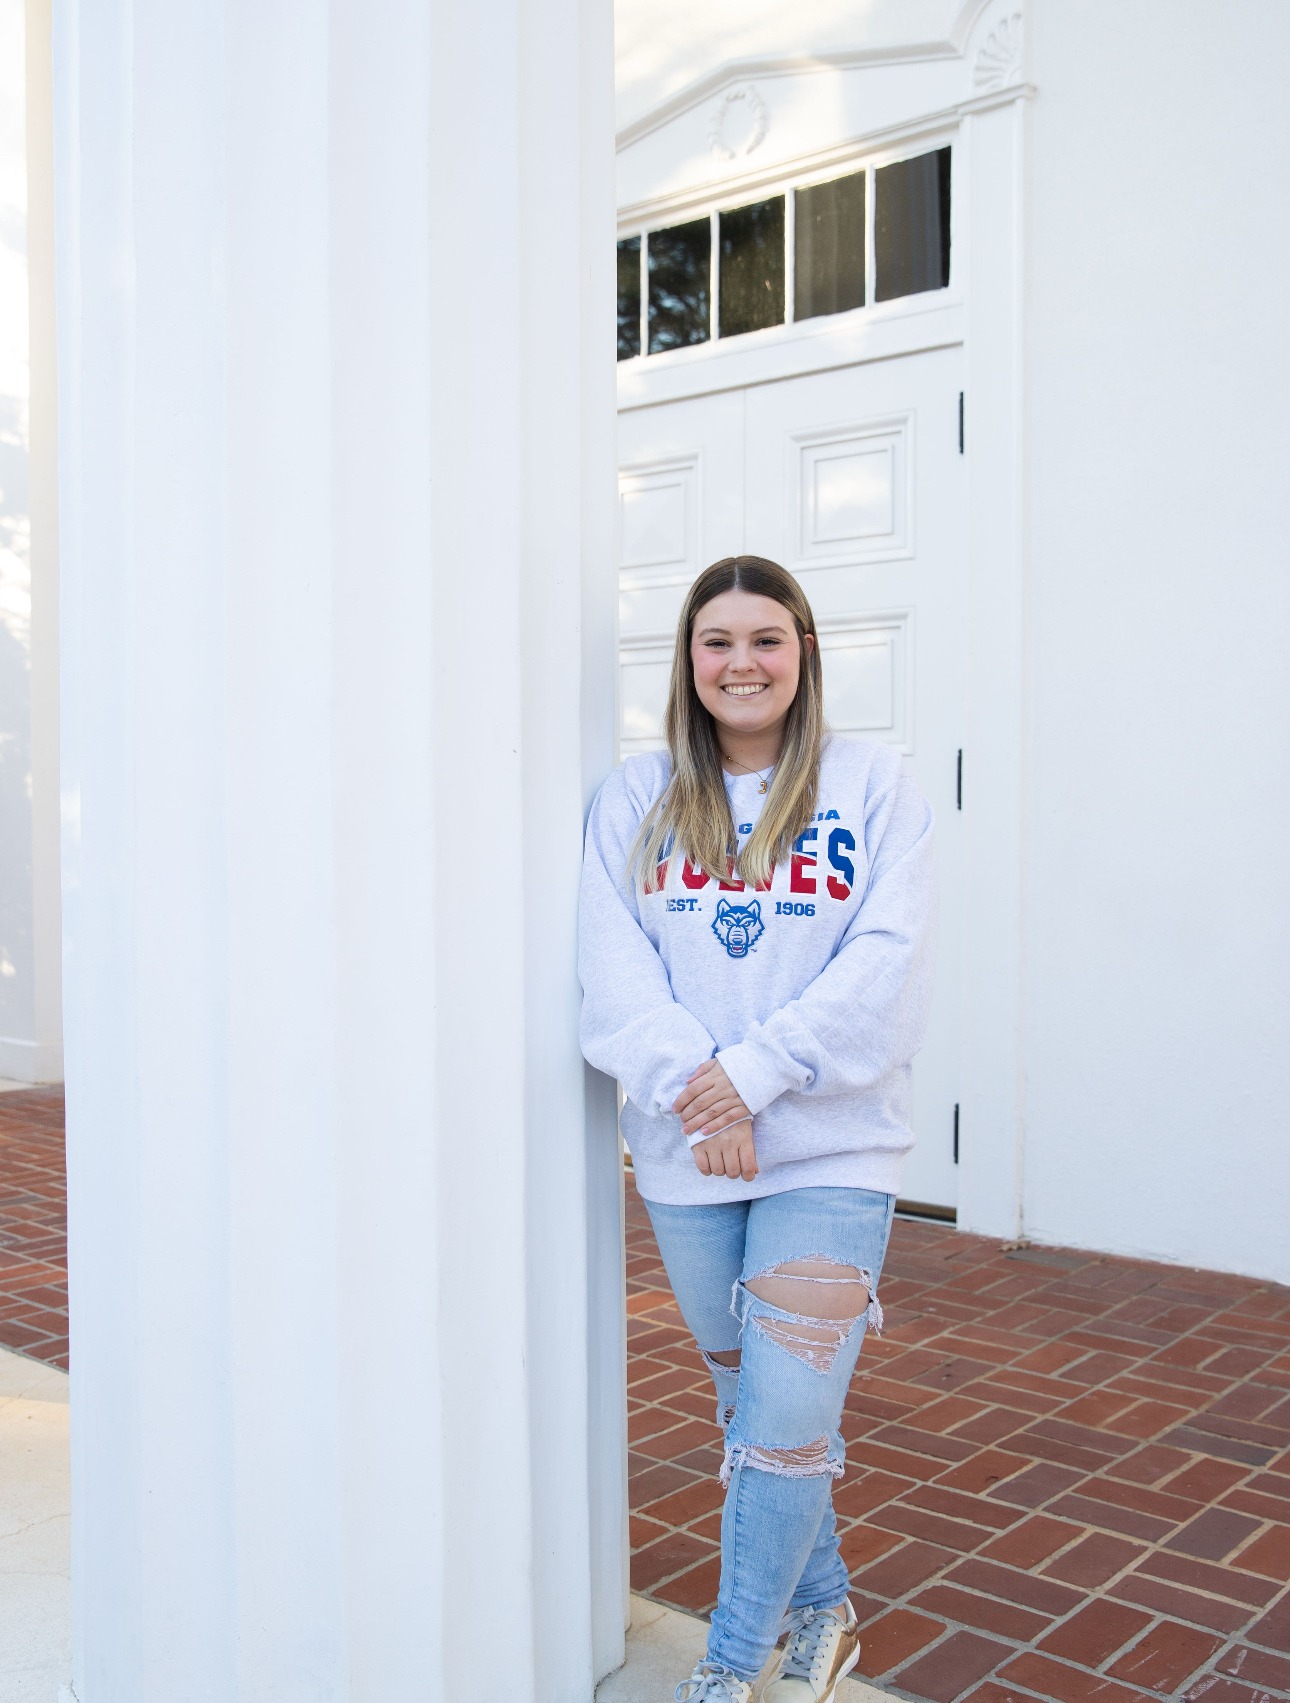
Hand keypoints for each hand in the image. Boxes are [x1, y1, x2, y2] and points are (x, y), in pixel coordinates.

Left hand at [673, 1061, 756, 1179]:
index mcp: (715, 1075)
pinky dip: (715, 1126)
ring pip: (711, 1113)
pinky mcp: (745, 1106)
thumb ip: (702, 1069)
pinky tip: (704, 1132)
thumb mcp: (719, 1061)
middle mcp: (723, 1087)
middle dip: (687, 1114)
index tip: (674, 1109)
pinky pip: (727, 1118)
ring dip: (697, 1123)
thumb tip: (688, 1081)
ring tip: (687, 1131)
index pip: (693, 1089)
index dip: (682, 1100)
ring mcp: (734, 1097)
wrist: (765, 1065)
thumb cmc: (739, 1063)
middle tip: (680, 1123)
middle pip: (700, 1103)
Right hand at [689, 1122, 757, 1179]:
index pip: (748, 1167)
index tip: (747, 1175)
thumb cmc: (732, 1118)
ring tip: (720, 1162)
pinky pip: (702, 1166)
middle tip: (732, 1167)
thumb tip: (755, 1172)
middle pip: (732, 1172)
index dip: (748, 1176)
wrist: (710, 1100)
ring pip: (718, 1171)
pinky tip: (709, 1163)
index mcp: (743, 1138)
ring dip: (720, 1171)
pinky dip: (706, 1170)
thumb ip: (751, 1152)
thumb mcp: (745, 1130)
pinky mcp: (698, 1143)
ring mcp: (712, 1143)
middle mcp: (728, 1141)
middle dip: (733, 1173)